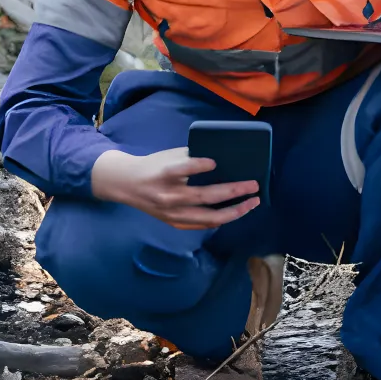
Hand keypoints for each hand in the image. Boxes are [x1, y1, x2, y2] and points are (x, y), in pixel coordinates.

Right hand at [91, 146, 260, 229]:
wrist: (126, 185)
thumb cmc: (152, 166)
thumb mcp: (167, 156)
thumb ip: (191, 158)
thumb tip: (222, 160)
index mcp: (164, 174)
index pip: (182, 169)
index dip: (198, 165)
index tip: (214, 162)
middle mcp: (168, 196)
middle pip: (205, 196)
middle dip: (234, 191)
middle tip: (254, 185)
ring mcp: (172, 213)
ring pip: (208, 217)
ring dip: (234, 211)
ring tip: (252, 203)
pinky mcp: (174, 223)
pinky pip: (202, 224)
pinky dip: (220, 219)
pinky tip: (235, 212)